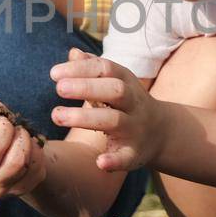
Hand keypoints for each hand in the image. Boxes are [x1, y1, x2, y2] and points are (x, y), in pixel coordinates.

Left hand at [49, 48, 164, 171]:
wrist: (161, 133)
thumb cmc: (127, 103)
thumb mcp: (115, 82)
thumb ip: (93, 69)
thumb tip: (73, 53)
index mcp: (126, 82)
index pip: (105, 69)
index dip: (81, 69)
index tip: (54, 73)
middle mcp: (133, 103)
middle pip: (114, 91)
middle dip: (86, 88)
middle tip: (58, 89)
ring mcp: (135, 128)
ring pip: (114, 121)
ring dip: (85, 118)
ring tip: (56, 116)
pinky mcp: (135, 153)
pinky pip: (127, 157)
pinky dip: (114, 161)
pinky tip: (99, 163)